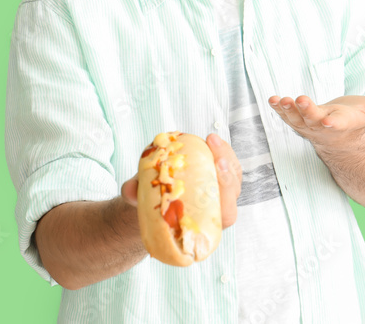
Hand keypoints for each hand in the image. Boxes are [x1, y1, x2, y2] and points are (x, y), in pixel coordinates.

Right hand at [120, 134, 242, 228]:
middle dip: (227, 170)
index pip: (227, 213)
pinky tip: (210, 139)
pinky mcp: (215, 176)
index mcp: (207, 225)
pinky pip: (225, 162)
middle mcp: (218, 209)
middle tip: (215, 153)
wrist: (153, 204)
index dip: (227, 192)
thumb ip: (136, 196)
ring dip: (224, 154)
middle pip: (233, 190)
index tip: (218, 171)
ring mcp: (219, 192)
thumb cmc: (151, 208)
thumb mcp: (141, 203)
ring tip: (210, 139)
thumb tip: (130, 189)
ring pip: (233, 174)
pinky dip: (219, 150)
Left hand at [269, 94, 364, 145]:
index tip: (326, 120)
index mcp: (344, 124)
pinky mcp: (297, 121)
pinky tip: (272, 100)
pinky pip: (286, 116)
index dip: (332, 122)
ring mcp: (308, 126)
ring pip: (296, 119)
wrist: (341, 137)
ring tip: (281, 100)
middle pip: (313, 120)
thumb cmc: (360, 120)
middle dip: (306, 111)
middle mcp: (324, 126)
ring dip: (288, 110)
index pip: (339, 124)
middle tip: (299, 101)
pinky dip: (278, 109)